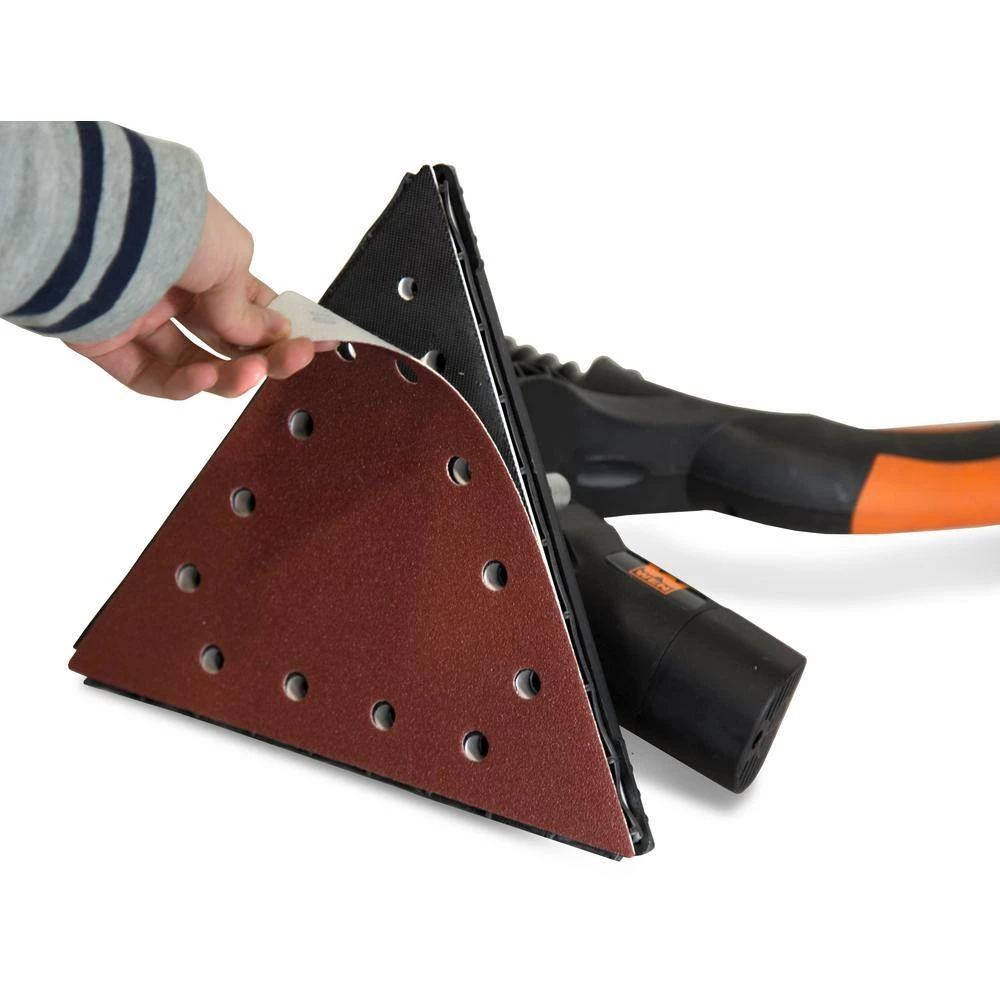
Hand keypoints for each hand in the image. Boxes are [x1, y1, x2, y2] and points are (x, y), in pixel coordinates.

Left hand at [68, 194, 319, 398]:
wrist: (102, 221)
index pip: (252, 304)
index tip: (316, 342)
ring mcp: (142, 316)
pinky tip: (207, 377)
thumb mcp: (232, 260)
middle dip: (266, 355)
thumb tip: (270, 336)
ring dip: (231, 376)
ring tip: (252, 373)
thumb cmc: (171, 221)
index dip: (285, 327)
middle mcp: (173, 287)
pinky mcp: (109, 342)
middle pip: (228, 340)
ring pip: (196, 365)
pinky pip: (154, 378)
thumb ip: (248, 309)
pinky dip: (186, 385)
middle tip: (293, 360)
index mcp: (206, 260)